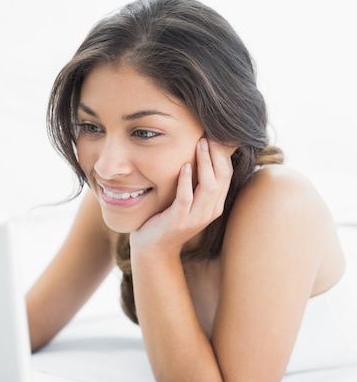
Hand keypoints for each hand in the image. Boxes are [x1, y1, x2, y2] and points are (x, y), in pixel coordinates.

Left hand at [130, 138, 234, 255]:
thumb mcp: (188, 200)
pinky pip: (186, 198)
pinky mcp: (178, 220)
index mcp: (215, 204)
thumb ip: (197, 182)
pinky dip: (186, 181)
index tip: (216, 134)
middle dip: (217, 153)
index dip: (224, 153)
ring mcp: (195, 218)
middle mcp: (209, 211)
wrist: (154, 248)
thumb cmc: (169, 218)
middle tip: (209, 134)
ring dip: (205, 163)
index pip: (227, 174)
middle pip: (222, 177)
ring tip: (199, 144)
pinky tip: (184, 167)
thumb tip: (201, 152)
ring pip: (209, 187)